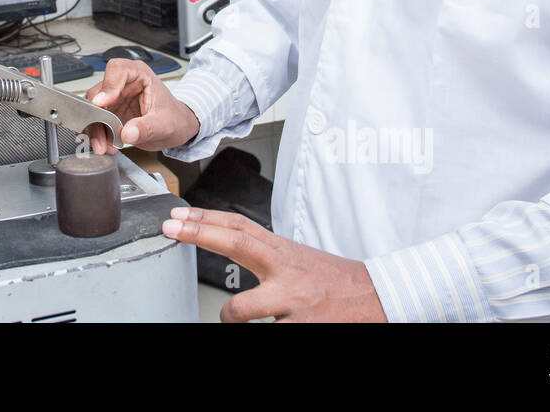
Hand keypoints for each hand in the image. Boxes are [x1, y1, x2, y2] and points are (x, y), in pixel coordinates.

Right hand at [83, 58, 200, 153]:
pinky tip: (104, 145)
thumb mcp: (165, 124)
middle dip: (96, 115)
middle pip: (98, 92)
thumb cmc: (174, 117)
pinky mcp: (109, 113)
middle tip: (100, 133)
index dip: (108, 85)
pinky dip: (96, 134)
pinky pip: (95, 122)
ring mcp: (114, 98)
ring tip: (103, 145)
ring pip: (92, 109)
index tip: (102, 103)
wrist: (176, 128)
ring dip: (94, 128)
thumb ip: (146, 128)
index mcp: (139, 75)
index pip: (117, 69)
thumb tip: (127, 132)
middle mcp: (123, 84)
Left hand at [162, 207, 387, 321]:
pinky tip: (268, 326)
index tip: (178, 215)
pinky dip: (261, 331)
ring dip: (228, 317)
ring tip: (229, 319)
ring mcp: (292, 302)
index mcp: (283, 253)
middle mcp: (286, 271)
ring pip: (241, 309)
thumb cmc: (334, 282)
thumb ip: (266, 256)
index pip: (240, 227)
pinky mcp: (301, 329)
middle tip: (172, 228)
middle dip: (200, 234)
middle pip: (237, 244)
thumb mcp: (298, 259)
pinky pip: (267, 333)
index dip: (207, 219)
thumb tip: (229, 244)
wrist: (378, 299)